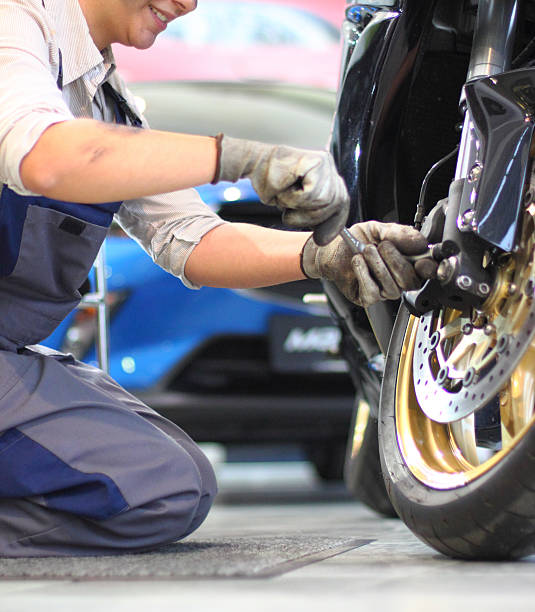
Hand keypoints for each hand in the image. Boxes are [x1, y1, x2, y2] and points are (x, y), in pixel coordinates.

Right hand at [213, 135, 348, 244]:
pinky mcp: (317, 161)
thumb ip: (312, 216)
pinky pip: (311, 195)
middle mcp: (329, 168)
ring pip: (323, 201)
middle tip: (289, 213)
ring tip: (285, 196)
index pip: (341, 203)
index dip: (333, 225)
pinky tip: (285, 188)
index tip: (321, 240)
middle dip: (311, 217)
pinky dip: (293, 198)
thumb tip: (324, 239)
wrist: (255, 163)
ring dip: (298, 206)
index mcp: (328, 178)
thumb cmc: (272, 183)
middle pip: (335, 204)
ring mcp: (325, 163)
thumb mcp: (295, 206)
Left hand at [301, 221, 436, 306]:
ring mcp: (384, 291)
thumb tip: (420, 243)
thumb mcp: (380, 230)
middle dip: (396, 261)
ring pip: (392, 287)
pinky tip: (357, 262)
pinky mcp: (367, 298)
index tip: (423, 262)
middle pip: (411, 281)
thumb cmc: (358, 240)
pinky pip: (372, 291)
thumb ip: (400, 234)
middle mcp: (399, 279)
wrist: (333, 248)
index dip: (430, 269)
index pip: (429, 271)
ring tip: (366, 250)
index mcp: (409, 262)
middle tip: (381, 246)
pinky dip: (364, 273)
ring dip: (377, 265)